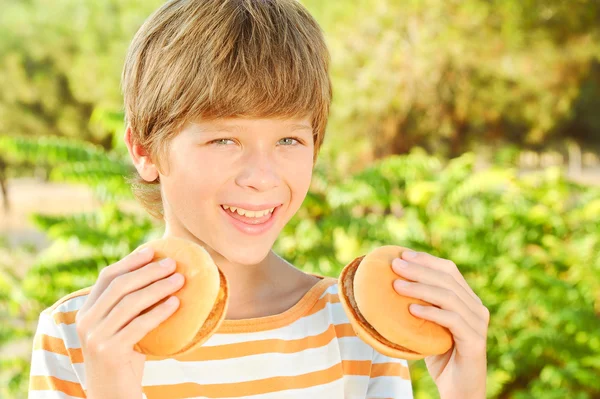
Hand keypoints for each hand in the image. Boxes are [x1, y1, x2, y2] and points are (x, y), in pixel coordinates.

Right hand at [75, 247, 184, 398]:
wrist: (112, 393)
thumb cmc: (123, 356)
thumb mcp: (122, 326)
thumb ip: (130, 305)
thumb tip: (161, 274)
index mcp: (87, 310)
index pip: (107, 277)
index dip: (130, 261)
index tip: (152, 250)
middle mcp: (86, 321)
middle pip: (120, 286)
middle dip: (148, 271)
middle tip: (172, 263)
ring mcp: (95, 337)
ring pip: (130, 303)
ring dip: (158, 288)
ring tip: (180, 280)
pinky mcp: (109, 351)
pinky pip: (139, 325)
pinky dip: (159, 312)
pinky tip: (176, 304)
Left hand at [390, 250, 488, 398]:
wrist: (459, 389)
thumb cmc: (440, 356)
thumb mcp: (427, 327)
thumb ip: (417, 307)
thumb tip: (388, 287)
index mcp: (468, 300)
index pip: (449, 270)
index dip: (426, 260)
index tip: (403, 255)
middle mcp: (477, 308)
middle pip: (447, 279)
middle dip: (419, 269)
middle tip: (395, 265)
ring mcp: (478, 323)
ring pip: (448, 297)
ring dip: (420, 288)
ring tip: (396, 285)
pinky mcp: (475, 340)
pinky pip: (452, 320)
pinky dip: (431, 312)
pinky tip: (411, 310)